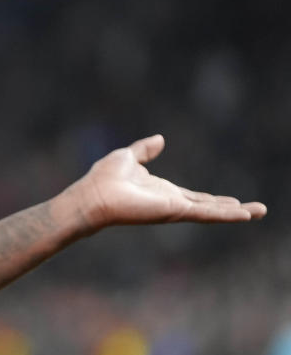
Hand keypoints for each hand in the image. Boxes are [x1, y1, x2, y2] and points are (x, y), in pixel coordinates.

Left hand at [64, 134, 266, 231]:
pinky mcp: (174, 211)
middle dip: (232, 208)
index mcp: (163, 191)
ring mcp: (175, 208)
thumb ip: (145, 150)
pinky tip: (245, 215)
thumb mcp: (129, 157)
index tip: (233, 200)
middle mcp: (172, 202)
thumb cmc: (104, 179)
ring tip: (260, 212)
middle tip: (256, 211)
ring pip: (213, 212)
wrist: (94, 195)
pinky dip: (226, 214)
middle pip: (209, 206)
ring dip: (237, 212)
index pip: (195, 197)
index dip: (215, 199)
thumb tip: (160, 139)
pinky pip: (206, 213)